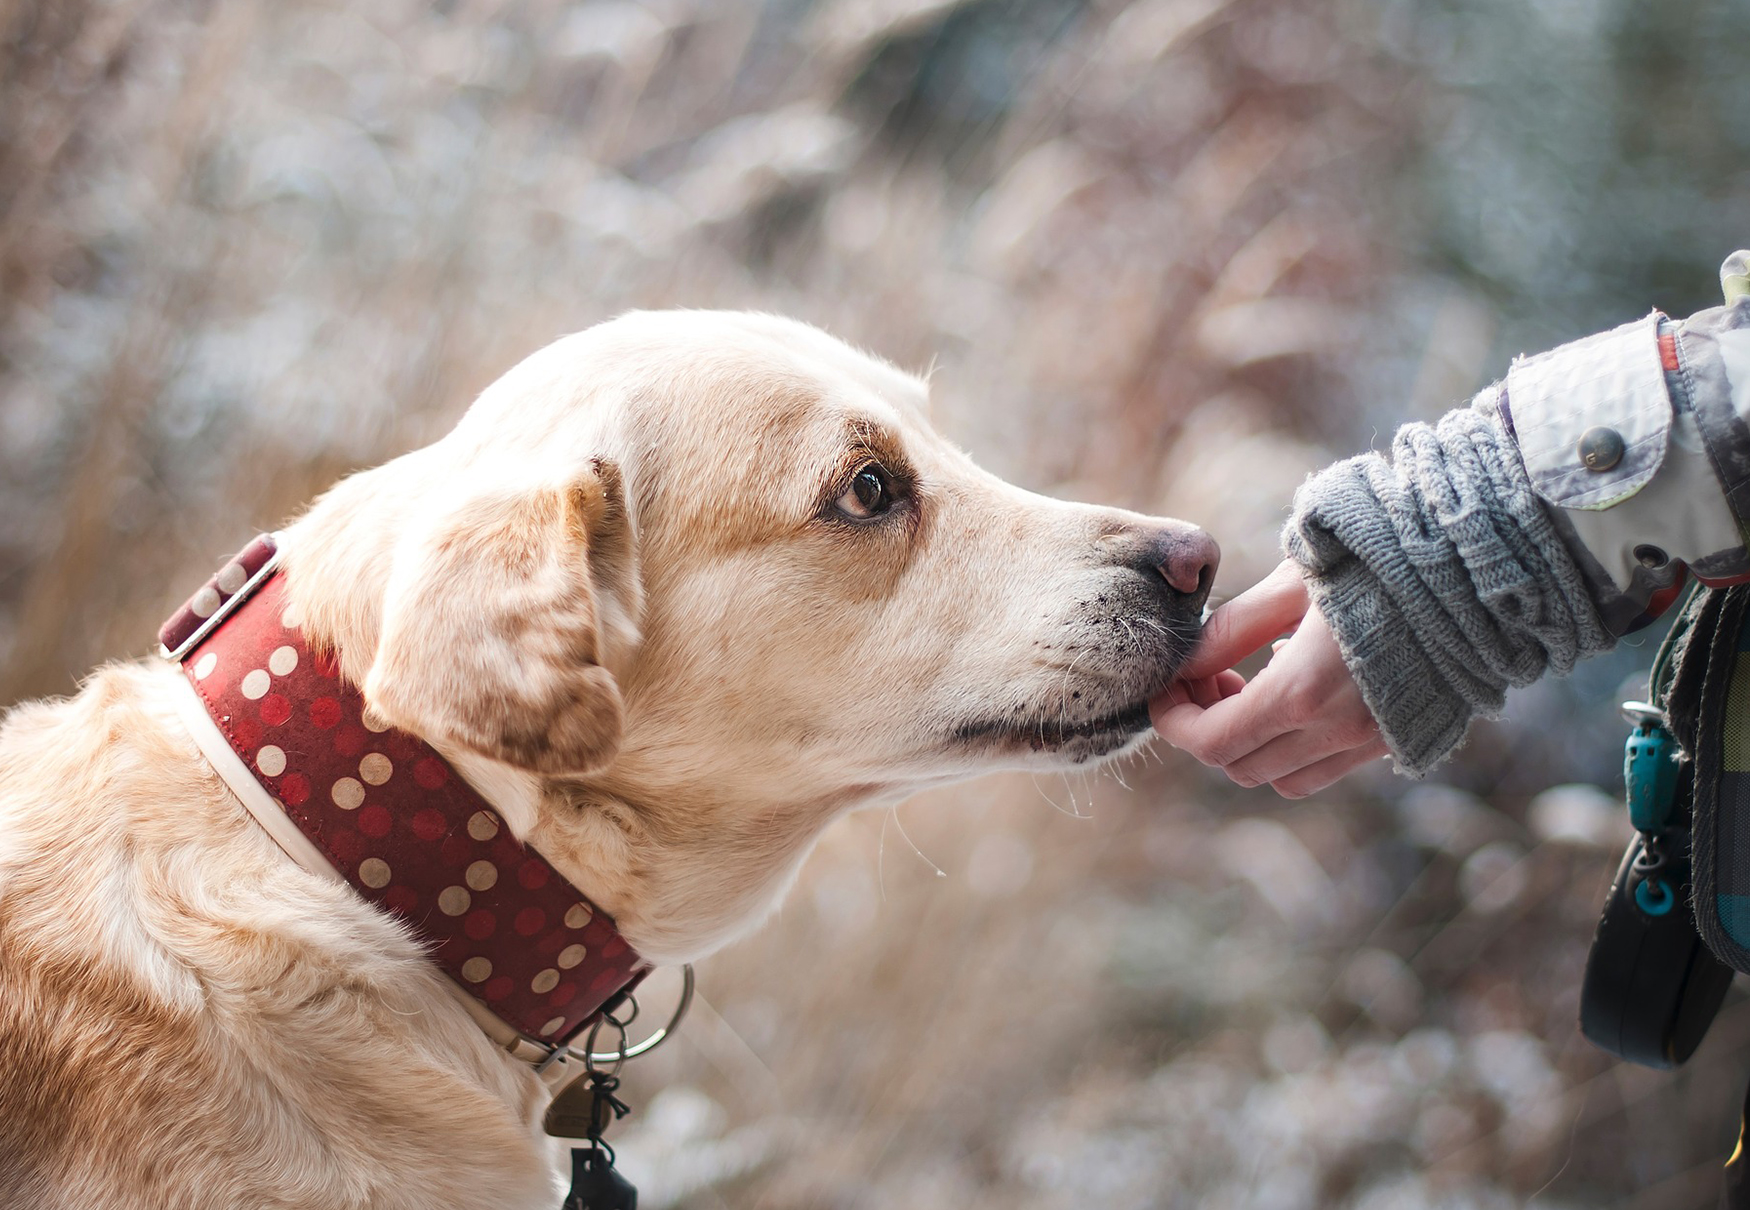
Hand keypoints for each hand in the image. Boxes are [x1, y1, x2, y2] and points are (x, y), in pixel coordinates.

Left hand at [1150, 559, 1388, 797]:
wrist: (1479, 567)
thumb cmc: (1379, 558)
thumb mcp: (1293, 582)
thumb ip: (1233, 629)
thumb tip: (1186, 662)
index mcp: (1303, 692)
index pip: (1211, 741)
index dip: (1174, 720)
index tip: (1165, 688)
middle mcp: (1338, 731)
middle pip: (1240, 766)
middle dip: (1207, 728)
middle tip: (1206, 676)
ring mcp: (1372, 741)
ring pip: (1283, 778)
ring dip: (1251, 743)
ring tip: (1248, 684)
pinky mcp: (1398, 738)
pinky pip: (1327, 767)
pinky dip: (1295, 746)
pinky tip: (1298, 687)